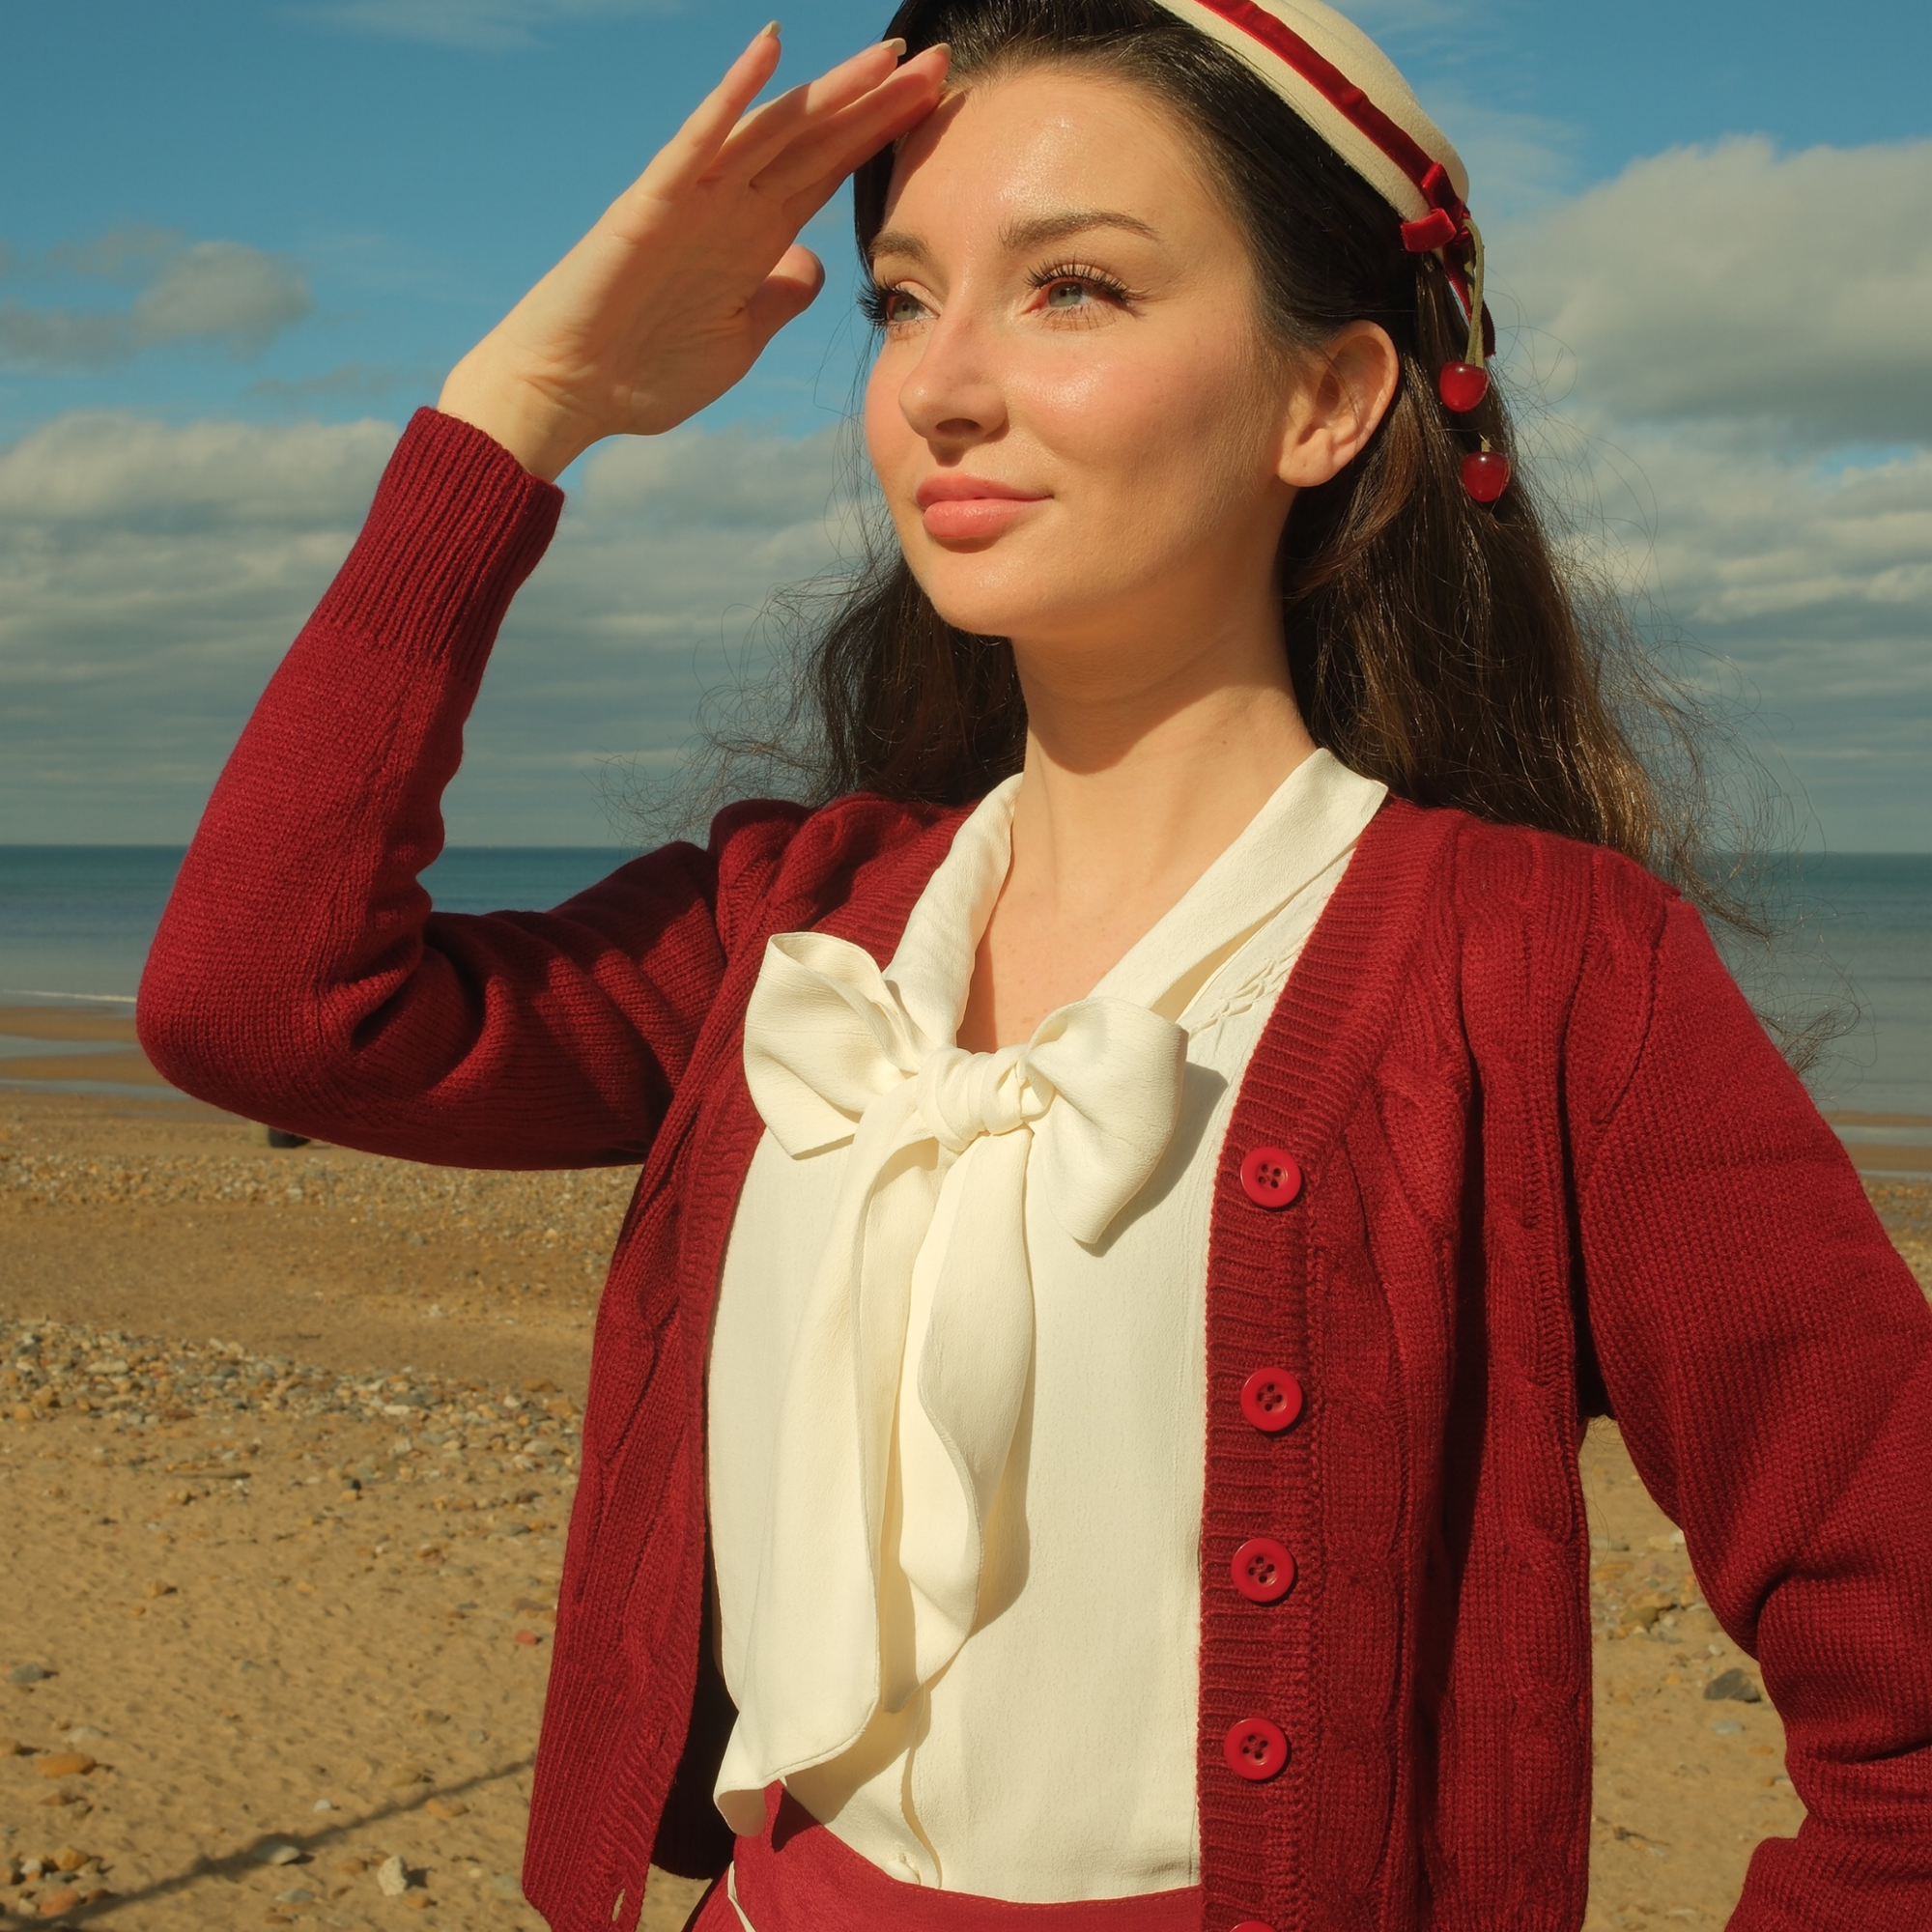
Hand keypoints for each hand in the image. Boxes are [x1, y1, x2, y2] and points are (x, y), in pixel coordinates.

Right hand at [437, 27, 948, 480]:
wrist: (569, 392)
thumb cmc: (645, 369)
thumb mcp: (739, 338)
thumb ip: (779, 297)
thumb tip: (816, 266)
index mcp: (755, 236)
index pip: (832, 171)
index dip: (884, 136)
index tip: (939, 104)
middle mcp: (731, 204)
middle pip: (818, 140)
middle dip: (879, 102)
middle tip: (940, 57)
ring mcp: (694, 198)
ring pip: (774, 128)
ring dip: (831, 91)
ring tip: (888, 56)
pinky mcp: (653, 204)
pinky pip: (700, 140)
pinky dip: (734, 95)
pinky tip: (771, 50)